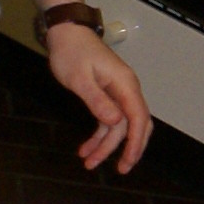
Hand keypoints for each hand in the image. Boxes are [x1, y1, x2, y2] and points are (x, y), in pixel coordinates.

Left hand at [44, 19, 150, 175]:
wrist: (66, 34)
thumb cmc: (72, 52)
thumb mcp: (80, 78)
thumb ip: (97, 101)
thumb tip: (115, 122)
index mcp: (124, 84)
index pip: (138, 118)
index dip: (135, 143)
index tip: (127, 161)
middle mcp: (126, 89)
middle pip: (136, 125)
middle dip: (129, 149)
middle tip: (121, 169)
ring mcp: (117, 93)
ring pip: (119, 126)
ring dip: (106, 146)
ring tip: (89, 163)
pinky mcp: (107, 95)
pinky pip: (108, 121)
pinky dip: (98, 136)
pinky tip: (86, 148)